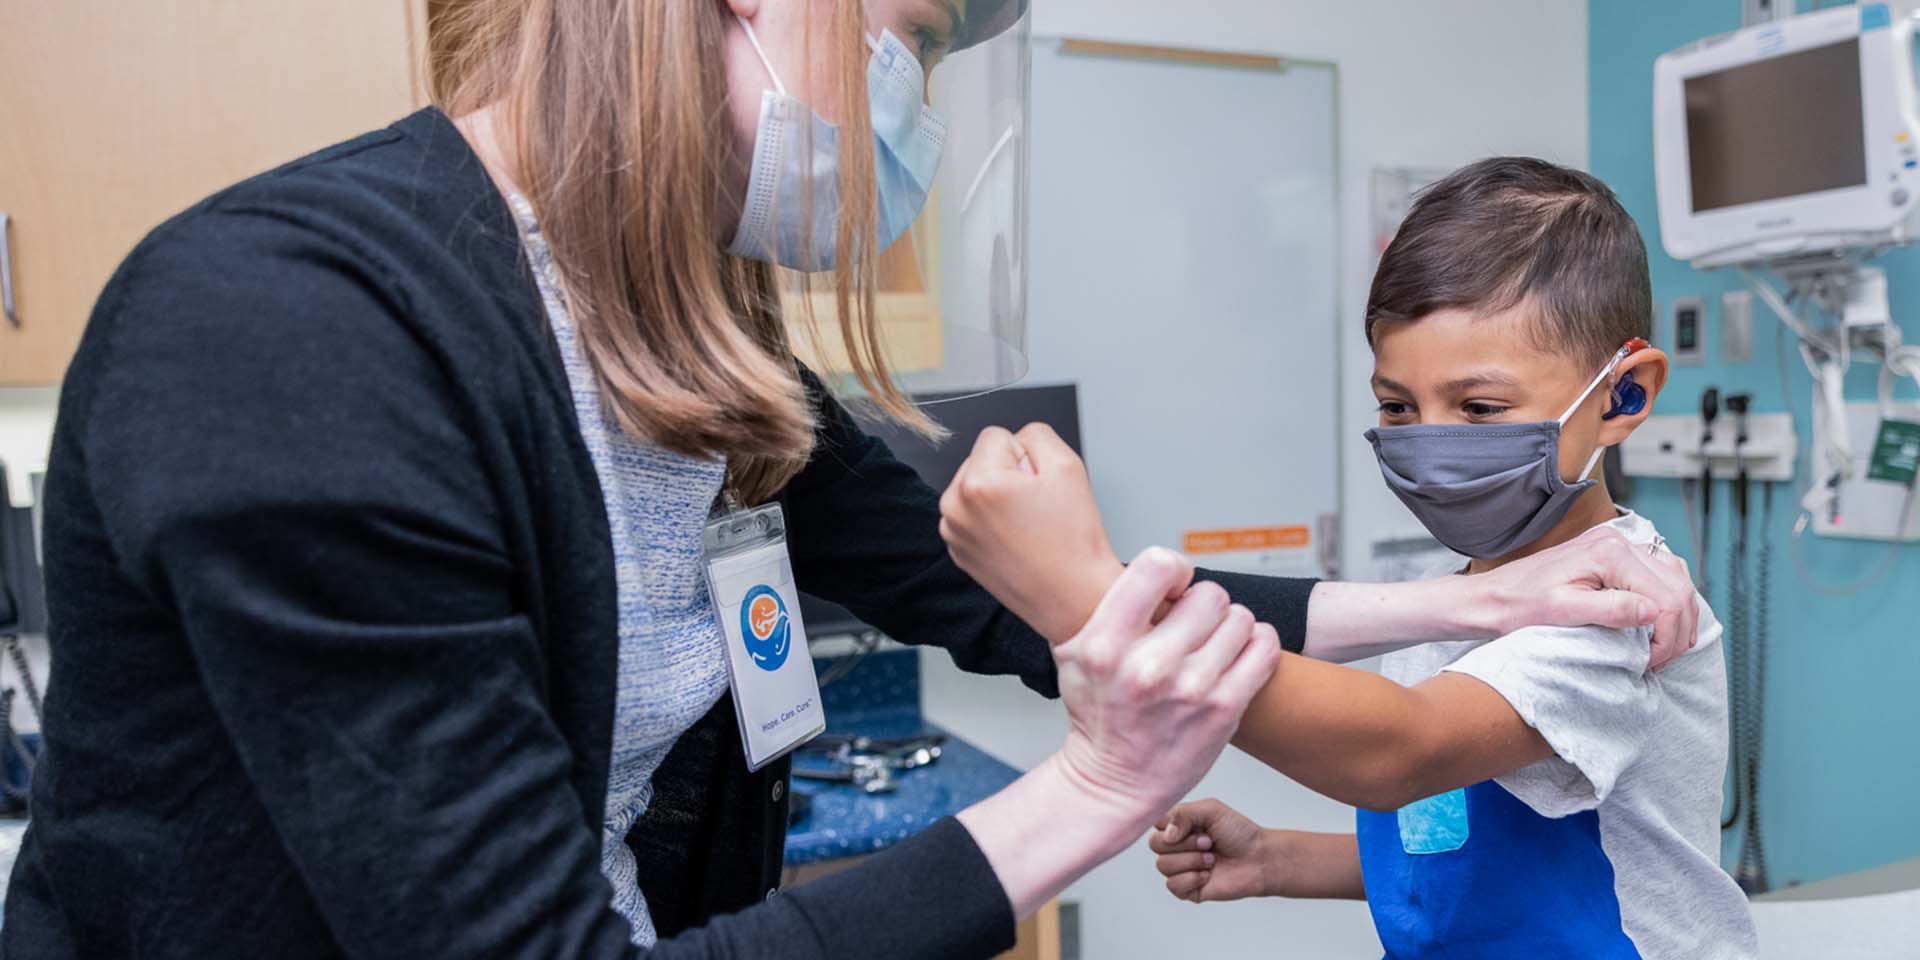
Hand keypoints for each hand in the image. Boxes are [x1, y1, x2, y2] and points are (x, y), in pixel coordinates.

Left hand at [940, 424, 1124, 643]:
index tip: (1042, 486)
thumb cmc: (1074, 541)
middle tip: (1038, 509)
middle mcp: (954, 507)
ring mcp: (953, 532)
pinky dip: (993, 522)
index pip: (998, 435)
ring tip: (1029, 526)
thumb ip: (1036, 434)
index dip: (1028, 455)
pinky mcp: (958, 552)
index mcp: (977, 482)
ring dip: (999, 497)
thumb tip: (1016, 439)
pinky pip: (973, 516)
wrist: (1074, 599)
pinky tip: (1017, 541)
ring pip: (977, 487)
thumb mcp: (1067, 465)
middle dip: (1009, 475)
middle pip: (982, 460)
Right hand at [1047, 548, 1282, 829]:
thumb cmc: (1097, 713)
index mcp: (1104, 644)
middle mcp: (1147, 666)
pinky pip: (1264, 647)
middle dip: (1203, 605)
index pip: (1158, 566)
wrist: (1112, 783)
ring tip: (1212, 644)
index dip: (1172, 570)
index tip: (1172, 589)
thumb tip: (1156, 567)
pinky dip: (1257, 643)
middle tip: (1192, 626)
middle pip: (1209, 593)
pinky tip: (1237, 653)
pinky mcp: (1224, 710)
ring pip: (1240, 618)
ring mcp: (1190, 689)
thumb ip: (1109, 606)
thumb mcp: (1075, 652)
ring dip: (1229, 627)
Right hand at [1150, 799, 1273, 902]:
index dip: (1171, 826)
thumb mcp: (1211, 810)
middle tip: (1208, 843)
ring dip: (1191, 861)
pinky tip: (1208, 875)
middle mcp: (1176, 847)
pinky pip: (1173, 885)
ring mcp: (1180, 868)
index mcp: (1178, 826)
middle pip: (1155, 845)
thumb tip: (1166, 835)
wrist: (1259, 859)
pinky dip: (1192, 879)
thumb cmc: (1239, 833)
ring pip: (1162, 865)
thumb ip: (1183, 814)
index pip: (1154, 824)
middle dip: (1185, 844)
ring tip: (1212, 859)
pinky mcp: (1187, 889)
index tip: (1196, 825)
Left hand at [1474, 525, 1698, 669]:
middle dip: (1678, 629)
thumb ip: (1610, 610)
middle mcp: (1619, 541)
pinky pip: (1660, 573)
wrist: (1493, 596)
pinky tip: (1658, 623)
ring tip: (1662, 647)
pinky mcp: (1614, 554)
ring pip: (1676, 578)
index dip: (1667, 637)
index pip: (1666, 598)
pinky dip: (1668, 599)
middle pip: (1678, 587)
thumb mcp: (1562, 611)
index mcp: (1610, 553)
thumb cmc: (1519, 605)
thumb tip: (1654, 613)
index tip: (1651, 662)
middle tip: (1660, 660)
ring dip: (1678, 615)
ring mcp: (1618, 544)